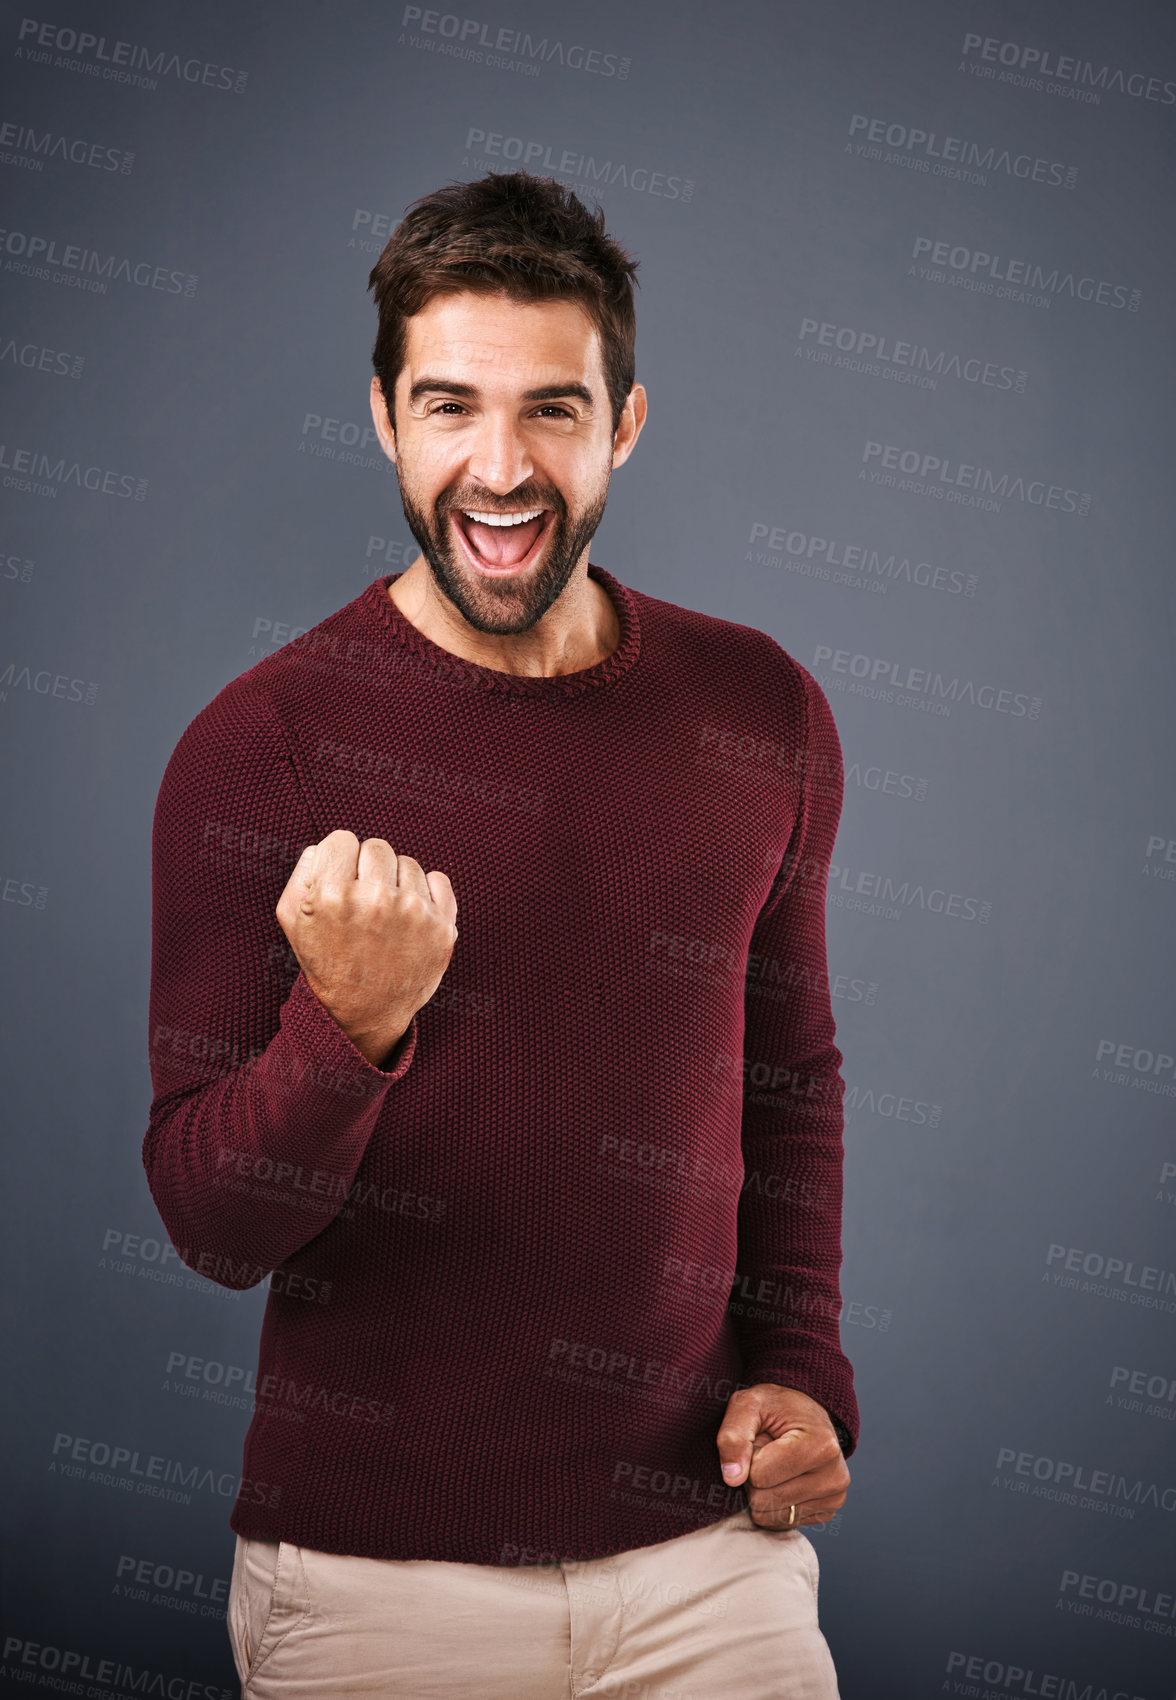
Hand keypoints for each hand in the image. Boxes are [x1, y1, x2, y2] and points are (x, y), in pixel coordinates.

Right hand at [276, 831, 457, 1064]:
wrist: (363, 1011)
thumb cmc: (326, 960)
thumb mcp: (292, 918)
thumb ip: (303, 871)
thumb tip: (328, 845)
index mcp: (332, 895)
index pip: (342, 839)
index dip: (339, 860)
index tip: (341, 881)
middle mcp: (375, 899)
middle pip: (376, 847)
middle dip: (367, 869)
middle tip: (363, 901)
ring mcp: (413, 912)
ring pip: (407, 862)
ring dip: (396, 882)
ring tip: (385, 916)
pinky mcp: (441, 926)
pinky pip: (438, 879)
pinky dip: (427, 893)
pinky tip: (409, 917)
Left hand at [715, 1383, 849, 1529]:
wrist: (805, 1413)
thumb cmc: (776, 1406)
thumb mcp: (748, 1405)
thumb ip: (733, 1435)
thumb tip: (732, 1478)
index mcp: (821, 1445)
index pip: (759, 1475)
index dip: (748, 1458)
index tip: (760, 1439)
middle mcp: (835, 1476)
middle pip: (764, 1500)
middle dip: (753, 1478)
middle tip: (765, 1453)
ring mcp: (834, 1498)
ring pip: (770, 1516)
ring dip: (762, 1491)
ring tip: (775, 1464)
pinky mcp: (827, 1512)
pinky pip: (781, 1523)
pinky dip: (773, 1504)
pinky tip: (783, 1479)